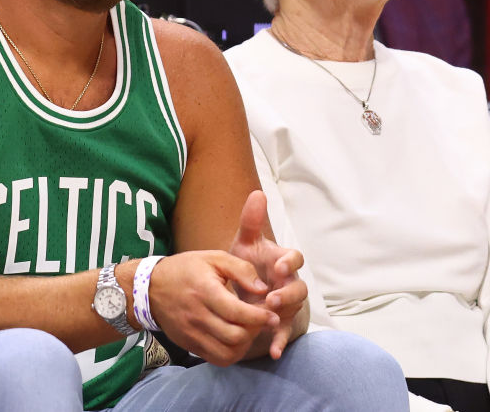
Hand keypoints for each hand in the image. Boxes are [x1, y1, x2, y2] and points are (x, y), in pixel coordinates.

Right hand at [149, 249, 276, 365]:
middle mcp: (198, 316)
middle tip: (262, 321)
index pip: (239, 313)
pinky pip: (217, 359)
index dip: (261, 317)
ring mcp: (192, 333)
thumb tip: (263, 289)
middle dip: (256, 330)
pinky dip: (232, 354)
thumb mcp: (213, 258)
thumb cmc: (184, 269)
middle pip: (236, 336)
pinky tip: (236, 340)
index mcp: (205, 291)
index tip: (272, 315)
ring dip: (246, 345)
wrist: (149, 288)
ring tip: (249, 330)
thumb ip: (241, 269)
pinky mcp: (189, 344)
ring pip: (228, 352)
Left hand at [229, 190, 306, 358]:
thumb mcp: (246, 243)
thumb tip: (258, 192)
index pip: (294, 258)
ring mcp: (287, 304)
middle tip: (272, 297)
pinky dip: (280, 342)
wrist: (245, 289)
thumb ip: (251, 221)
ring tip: (267, 318)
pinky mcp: (280, 323)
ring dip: (282, 314)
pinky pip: (283, 333)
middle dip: (288, 292)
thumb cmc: (249, 262)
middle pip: (299, 287)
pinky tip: (273, 352)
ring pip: (293, 309)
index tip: (278, 265)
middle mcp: (289, 283)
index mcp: (282, 262)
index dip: (288, 261)